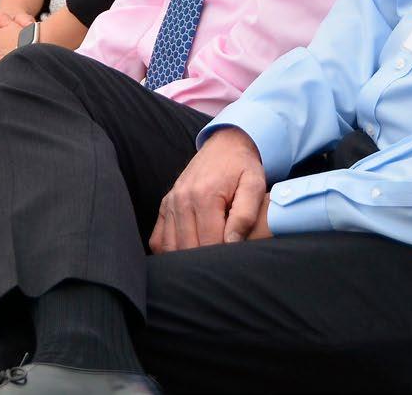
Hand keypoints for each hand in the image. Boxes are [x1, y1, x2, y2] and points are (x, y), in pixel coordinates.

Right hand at [149, 128, 269, 253]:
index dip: (221, 260)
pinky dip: (168, 251)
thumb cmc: (242, 167)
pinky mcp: (164, 204)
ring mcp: (169, 202)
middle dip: (204, 264)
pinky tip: (185, 254)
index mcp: (205, 196)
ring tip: (204, 264)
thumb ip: (245, 215)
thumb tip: (232, 243)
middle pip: (187, 249)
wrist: (225, 144)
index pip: (209, 244)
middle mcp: (181, 199)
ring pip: (169, 247)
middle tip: (221, 268)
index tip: (233, 263)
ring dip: (185, 261)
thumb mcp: (254, 185)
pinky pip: (157, 239)